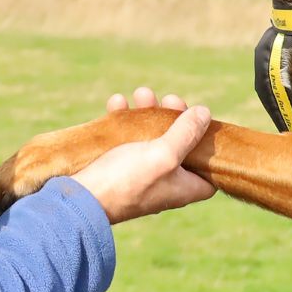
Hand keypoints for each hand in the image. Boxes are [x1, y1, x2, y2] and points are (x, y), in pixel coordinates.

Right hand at [70, 88, 214, 224]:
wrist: (81, 199)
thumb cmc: (127, 181)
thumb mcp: (165, 154)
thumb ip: (187, 133)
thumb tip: (205, 113)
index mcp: (184, 186)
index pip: (208, 168)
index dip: (209, 145)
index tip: (203, 123)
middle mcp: (166, 182)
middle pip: (180, 144)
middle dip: (174, 117)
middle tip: (168, 100)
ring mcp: (142, 174)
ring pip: (151, 137)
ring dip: (147, 113)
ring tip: (141, 93)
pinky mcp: (118, 166)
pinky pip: (126, 139)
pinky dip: (124, 120)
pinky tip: (117, 103)